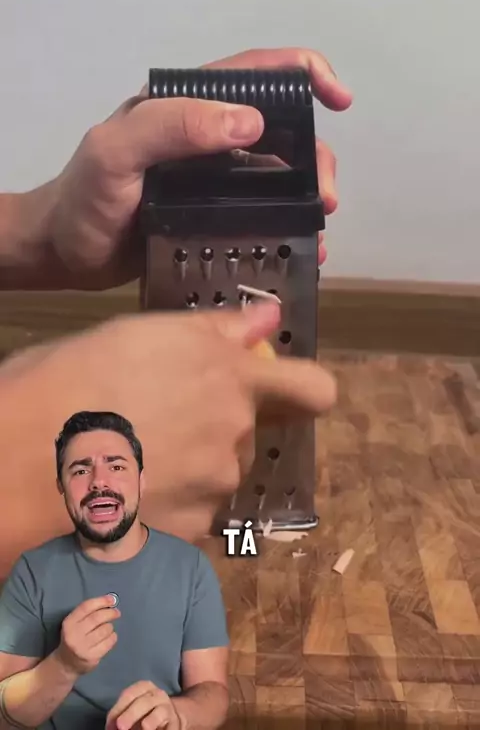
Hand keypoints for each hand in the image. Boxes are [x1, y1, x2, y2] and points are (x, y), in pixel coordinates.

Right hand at [30, 300, 335, 539]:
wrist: (23, 461)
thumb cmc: (71, 378)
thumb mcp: (141, 334)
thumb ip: (215, 331)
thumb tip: (267, 320)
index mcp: (231, 376)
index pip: (312, 390)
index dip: (299, 391)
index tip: (275, 392)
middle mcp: (236, 433)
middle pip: (249, 432)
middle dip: (217, 424)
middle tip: (156, 416)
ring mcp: (215, 487)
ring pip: (219, 473)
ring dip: (192, 464)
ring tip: (133, 454)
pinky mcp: (190, 532)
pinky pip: (193, 512)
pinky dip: (169, 503)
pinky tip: (128, 489)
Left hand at [47, 47, 351, 288]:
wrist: (65, 256)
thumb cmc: (83, 199)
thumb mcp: (115, 152)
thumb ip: (170, 126)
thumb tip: (251, 122)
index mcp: (185, 106)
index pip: (253, 73)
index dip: (303, 74)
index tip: (338, 97)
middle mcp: (206, 137)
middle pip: (280, 130)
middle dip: (315, 156)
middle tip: (327, 197)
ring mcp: (213, 178)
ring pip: (279, 174)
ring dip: (309, 194)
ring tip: (319, 227)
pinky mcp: (215, 216)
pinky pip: (265, 213)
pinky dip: (290, 226)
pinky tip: (304, 247)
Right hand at [55, 595, 119, 675]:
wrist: (66, 663)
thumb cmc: (74, 637)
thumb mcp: (74, 623)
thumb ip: (88, 612)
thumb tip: (110, 600)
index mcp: (69, 623)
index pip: (86, 607)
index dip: (101, 601)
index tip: (112, 599)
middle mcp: (74, 635)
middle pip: (97, 618)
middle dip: (110, 613)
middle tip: (117, 613)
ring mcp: (82, 647)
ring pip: (105, 630)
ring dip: (110, 627)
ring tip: (108, 628)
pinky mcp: (92, 657)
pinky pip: (109, 642)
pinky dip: (113, 637)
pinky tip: (110, 637)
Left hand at [106, 682, 178, 729]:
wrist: (170, 719)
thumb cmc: (145, 713)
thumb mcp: (132, 710)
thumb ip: (120, 716)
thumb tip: (110, 727)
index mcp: (144, 687)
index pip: (129, 694)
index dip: (117, 710)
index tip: (109, 726)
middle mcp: (158, 694)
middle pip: (143, 702)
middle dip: (130, 715)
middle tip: (120, 727)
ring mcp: (168, 708)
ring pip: (158, 713)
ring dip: (149, 722)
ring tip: (144, 728)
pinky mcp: (175, 723)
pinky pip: (169, 727)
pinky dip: (161, 729)